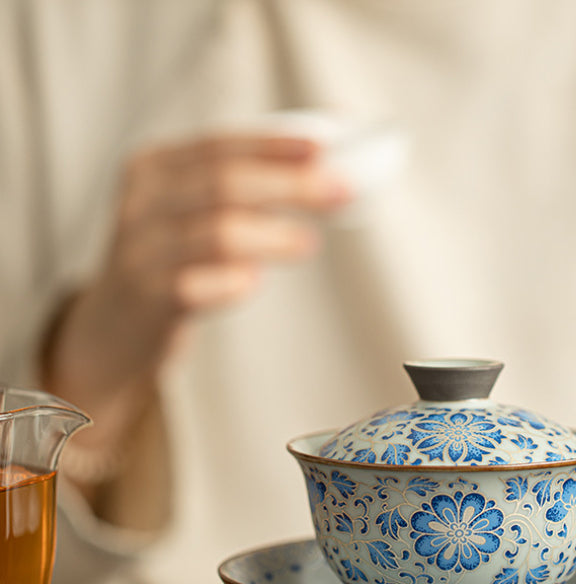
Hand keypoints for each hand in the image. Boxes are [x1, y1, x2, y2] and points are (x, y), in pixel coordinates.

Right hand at [41, 134, 349, 465]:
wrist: (115, 325)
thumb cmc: (172, 260)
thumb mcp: (191, 210)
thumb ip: (245, 185)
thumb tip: (323, 162)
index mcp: (156, 168)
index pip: (221, 145)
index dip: (274, 145)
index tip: (323, 149)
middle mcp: (143, 203)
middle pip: (224, 183)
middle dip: (289, 185)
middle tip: (339, 191)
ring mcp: (142, 252)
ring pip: (216, 234)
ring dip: (271, 236)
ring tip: (308, 243)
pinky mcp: (148, 299)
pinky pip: (196, 287)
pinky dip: (231, 283)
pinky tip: (252, 283)